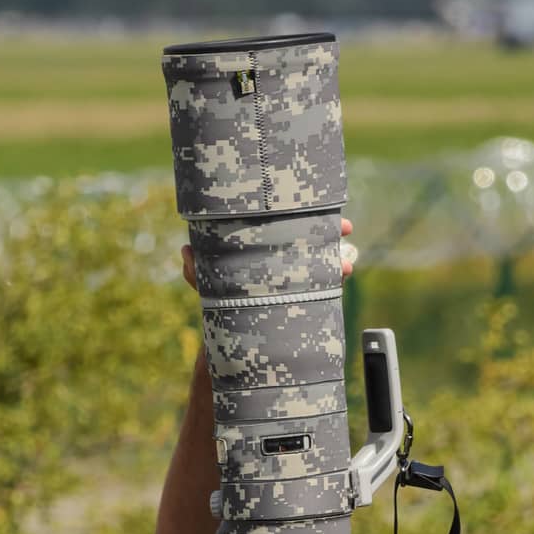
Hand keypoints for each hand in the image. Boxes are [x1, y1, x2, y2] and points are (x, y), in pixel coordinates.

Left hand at [181, 218, 354, 291]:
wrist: (230, 328)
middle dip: (330, 230)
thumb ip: (194, 270)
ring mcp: (293, 276)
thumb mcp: (204, 283)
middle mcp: (280, 258)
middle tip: (345, 227)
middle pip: (310, 237)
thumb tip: (186, 251)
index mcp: (260, 247)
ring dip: (338, 258)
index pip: (284, 224)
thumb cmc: (217, 299)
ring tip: (347, 262)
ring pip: (322, 261)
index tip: (316, 205)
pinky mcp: (302, 295)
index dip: (300, 213)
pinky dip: (335, 279)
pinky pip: (323, 284)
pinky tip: (345, 274)